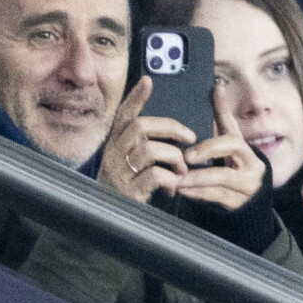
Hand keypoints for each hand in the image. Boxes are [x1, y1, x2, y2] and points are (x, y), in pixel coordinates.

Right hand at [97, 76, 196, 203]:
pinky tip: (173, 187)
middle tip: (190, 137)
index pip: (123, 115)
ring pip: (150, 150)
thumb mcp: (131, 164)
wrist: (114, 222)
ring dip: (174, 159)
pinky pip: (155, 175)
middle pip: (140, 127)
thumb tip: (173, 130)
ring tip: (181, 171)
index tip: (148, 80)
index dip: (135, 97)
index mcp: (115, 144)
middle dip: (170, 128)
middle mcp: (113, 155)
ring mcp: (119, 173)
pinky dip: (170, 180)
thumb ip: (143, 146)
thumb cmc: (129, 188)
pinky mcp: (129, 191)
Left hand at [176, 85, 264, 209]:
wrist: (252, 198)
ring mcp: (247, 188)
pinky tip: (183, 192)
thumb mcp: (230, 141)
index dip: (211, 146)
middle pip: (229, 165)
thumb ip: (223, 116)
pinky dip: (198, 195)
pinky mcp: (240, 205)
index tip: (189, 152)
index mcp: (246, 151)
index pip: (232, 142)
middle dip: (205, 162)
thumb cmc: (235, 164)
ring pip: (221, 183)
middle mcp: (251, 169)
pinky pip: (218, 199)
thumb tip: (218, 87)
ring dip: (196, 181)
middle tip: (183, 161)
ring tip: (176, 180)